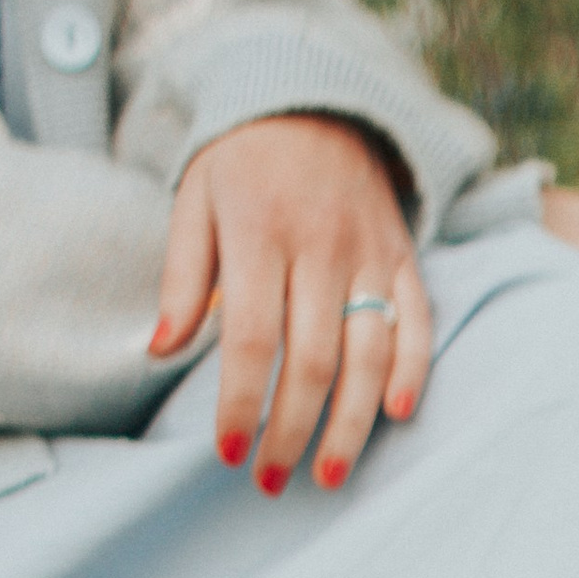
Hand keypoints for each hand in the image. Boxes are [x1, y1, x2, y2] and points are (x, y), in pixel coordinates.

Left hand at [151, 114, 429, 492]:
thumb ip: (180, 275)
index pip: (250, 337)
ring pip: (368, 353)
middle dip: (292, 430)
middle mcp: (321, 245)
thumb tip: (161, 350)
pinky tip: (395, 415)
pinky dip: (412, 370)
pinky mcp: (404, 256)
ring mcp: (370, 252)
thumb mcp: (194, 199)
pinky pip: (417, 321)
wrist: (315, 98)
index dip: (240, 402)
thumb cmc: (242, 161)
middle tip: (271, 480)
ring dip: (351, 423)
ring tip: (329, 474)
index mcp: (260, 232)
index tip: (227, 452)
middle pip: (312, 359)